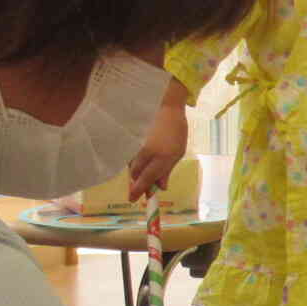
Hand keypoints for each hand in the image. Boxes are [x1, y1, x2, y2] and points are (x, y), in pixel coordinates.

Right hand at [129, 84, 189, 198]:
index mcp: (163, 156)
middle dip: (137, 182)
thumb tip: (161, 187)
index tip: (133, 200)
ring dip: (136, 171)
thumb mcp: (178, 153)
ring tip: (147, 164)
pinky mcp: (130, 137)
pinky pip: (129, 155)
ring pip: (131, 165)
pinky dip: (134, 160)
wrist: (166, 106)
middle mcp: (148, 152)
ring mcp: (137, 144)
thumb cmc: (176, 130)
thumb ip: (167, 171)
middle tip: (141, 187)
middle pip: (136, 174)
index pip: (148, 179)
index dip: (140, 191)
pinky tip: (141, 155)